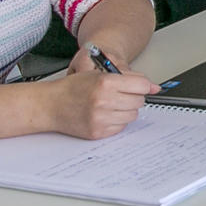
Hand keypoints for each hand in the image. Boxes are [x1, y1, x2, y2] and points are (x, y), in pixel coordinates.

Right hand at [44, 64, 158, 139]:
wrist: (50, 105)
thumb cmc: (73, 88)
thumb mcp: (99, 74)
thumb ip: (128, 78)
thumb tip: (155, 87)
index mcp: (105, 82)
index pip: (142, 85)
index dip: (141, 85)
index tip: (138, 86)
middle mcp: (103, 100)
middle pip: (139, 101)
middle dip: (132, 97)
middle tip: (119, 95)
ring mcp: (100, 118)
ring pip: (132, 115)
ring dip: (125, 110)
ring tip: (110, 104)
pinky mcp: (98, 132)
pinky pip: (121, 127)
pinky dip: (116, 121)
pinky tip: (103, 114)